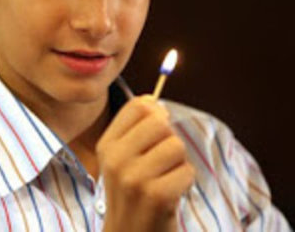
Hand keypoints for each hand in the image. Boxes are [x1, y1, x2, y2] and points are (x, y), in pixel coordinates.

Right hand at [97, 95, 194, 231]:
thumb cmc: (132, 194)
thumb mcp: (122, 159)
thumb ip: (136, 127)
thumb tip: (153, 100)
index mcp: (106, 145)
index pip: (139, 105)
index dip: (156, 115)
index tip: (155, 135)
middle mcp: (115, 159)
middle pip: (161, 122)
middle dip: (169, 140)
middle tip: (160, 164)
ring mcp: (134, 178)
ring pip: (176, 146)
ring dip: (179, 163)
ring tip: (165, 179)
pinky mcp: (156, 195)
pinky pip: (187, 171)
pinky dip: (185, 182)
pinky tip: (170, 194)